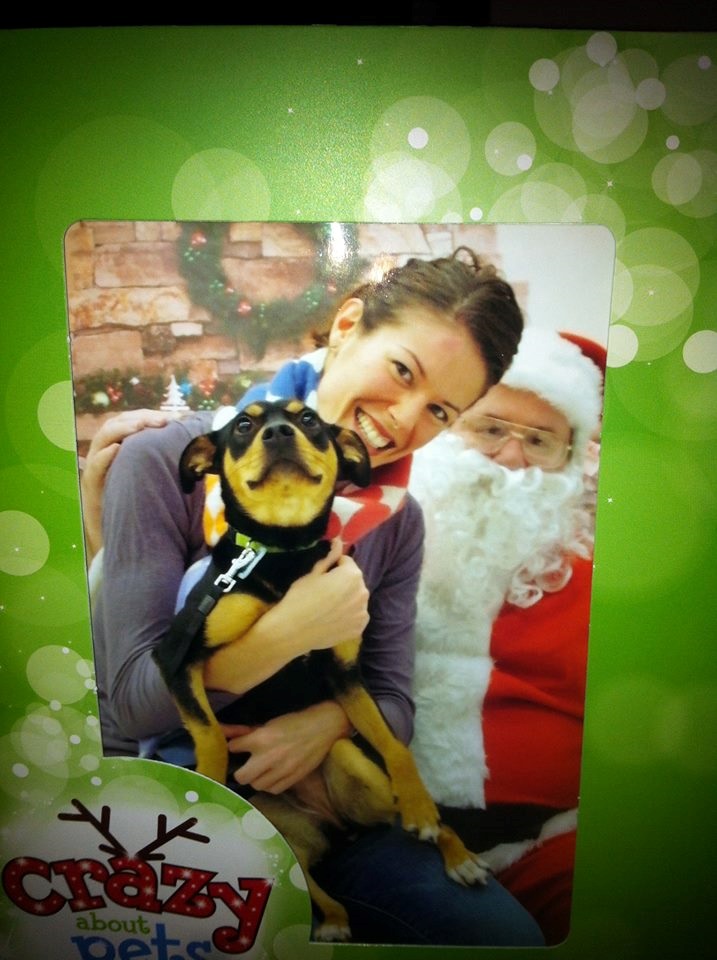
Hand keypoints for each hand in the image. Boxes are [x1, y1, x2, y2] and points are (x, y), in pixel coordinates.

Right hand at [80, 409, 168, 558]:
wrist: (117, 537)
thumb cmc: (139, 505)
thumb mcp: (152, 478)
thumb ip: (163, 462)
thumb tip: (194, 448)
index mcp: (119, 448)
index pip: (130, 422)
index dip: (149, 416)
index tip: (172, 417)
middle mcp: (104, 454)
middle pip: (117, 424)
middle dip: (140, 418)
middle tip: (163, 420)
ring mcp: (95, 469)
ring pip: (103, 439)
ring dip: (122, 429)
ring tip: (141, 427)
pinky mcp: (90, 487)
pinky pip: (93, 468)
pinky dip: (104, 456)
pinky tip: (116, 449)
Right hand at [203, 539, 369, 695]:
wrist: (291, 631)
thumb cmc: (299, 598)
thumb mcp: (312, 573)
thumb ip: (329, 557)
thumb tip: (338, 541)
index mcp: (352, 575)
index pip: (346, 562)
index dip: (333, 567)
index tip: (321, 575)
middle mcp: (363, 592)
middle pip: (354, 581)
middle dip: (342, 582)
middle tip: (322, 591)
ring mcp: (362, 613)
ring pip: (355, 599)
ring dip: (347, 598)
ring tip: (327, 606)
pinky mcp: (359, 629)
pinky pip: (356, 616)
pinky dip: (348, 615)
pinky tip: (332, 618)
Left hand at [223, 700, 350, 793]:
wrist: (323, 727)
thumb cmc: (294, 722)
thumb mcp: (269, 723)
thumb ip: (247, 731)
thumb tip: (225, 731)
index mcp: (261, 738)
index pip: (234, 747)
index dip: (236, 745)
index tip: (239, 745)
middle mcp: (269, 756)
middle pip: (242, 776)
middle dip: (241, 771)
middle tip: (247, 765)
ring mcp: (282, 770)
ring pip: (257, 785)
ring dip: (256, 778)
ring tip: (262, 770)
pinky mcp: (293, 778)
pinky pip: (273, 789)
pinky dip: (270, 784)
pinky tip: (273, 775)